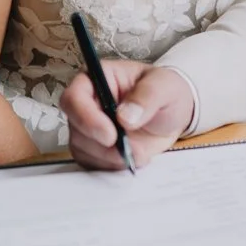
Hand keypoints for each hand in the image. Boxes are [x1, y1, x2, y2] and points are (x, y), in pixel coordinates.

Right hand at [61, 60, 194, 170]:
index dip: (87, 119)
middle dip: (103, 145)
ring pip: (82, 149)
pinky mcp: (93, 149)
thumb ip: (147, 96)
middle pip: (76, 128)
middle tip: (131, 148)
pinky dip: (112, 166)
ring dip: (110, 157)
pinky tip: (131, 157)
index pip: (74, 97)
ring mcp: (88, 127)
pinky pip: (92, 163)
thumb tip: (125, 116)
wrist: (172, 115)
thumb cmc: (165, 92)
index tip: (111, 135)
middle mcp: (87, 103)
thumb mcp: (165, 86)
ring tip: (138, 151)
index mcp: (98, 78)